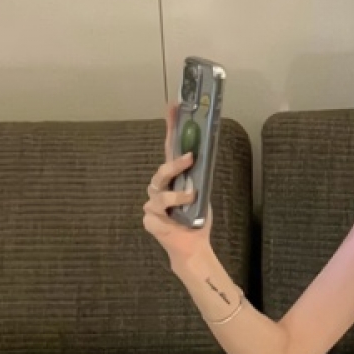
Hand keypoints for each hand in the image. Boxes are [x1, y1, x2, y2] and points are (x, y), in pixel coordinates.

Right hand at [142, 102, 213, 265]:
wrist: (193, 246)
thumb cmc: (196, 220)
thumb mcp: (202, 194)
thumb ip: (199, 176)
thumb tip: (203, 153)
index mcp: (173, 179)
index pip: (169, 148)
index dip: (171, 127)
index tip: (175, 106)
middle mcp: (160, 188)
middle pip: (162, 169)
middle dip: (175, 162)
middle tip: (190, 157)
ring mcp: (153, 203)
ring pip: (160, 190)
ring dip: (178, 193)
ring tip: (192, 196)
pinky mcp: (150, 219)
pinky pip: (158, 210)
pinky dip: (172, 211)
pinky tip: (178, 217)